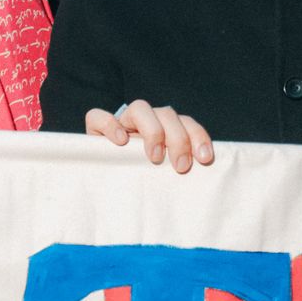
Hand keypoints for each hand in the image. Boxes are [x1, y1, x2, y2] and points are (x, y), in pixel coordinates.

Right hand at [85, 102, 214, 174]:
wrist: (107, 192)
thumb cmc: (144, 186)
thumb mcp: (167, 178)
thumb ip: (182, 169)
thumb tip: (206, 174)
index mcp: (167, 130)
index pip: (187, 122)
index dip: (198, 136)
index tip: (205, 159)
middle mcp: (146, 123)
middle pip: (167, 114)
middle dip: (179, 139)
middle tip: (181, 166)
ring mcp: (121, 124)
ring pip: (140, 108)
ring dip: (153, 130)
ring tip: (154, 157)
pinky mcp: (95, 131)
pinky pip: (98, 116)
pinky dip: (110, 124)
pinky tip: (121, 142)